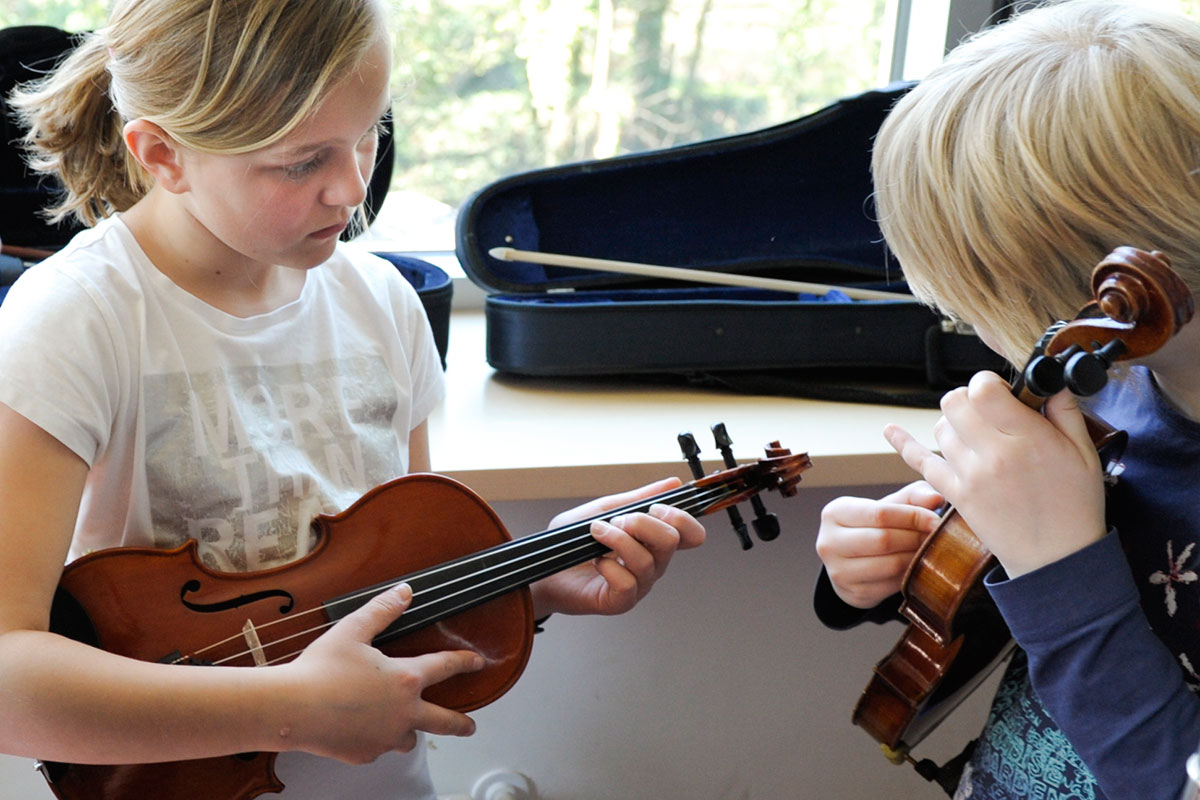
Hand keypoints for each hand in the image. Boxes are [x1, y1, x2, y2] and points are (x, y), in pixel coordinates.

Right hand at [281, 584, 482, 762]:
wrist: (293, 709)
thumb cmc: (321, 669)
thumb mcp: (353, 630)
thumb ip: (382, 610)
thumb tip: (405, 591)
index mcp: (405, 678)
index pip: (445, 667)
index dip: (465, 662)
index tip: (478, 662)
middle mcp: (403, 711)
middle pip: (444, 720)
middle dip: (461, 724)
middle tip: (471, 726)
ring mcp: (385, 737)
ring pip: (409, 738)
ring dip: (410, 731)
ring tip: (406, 728)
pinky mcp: (364, 753)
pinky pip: (378, 748)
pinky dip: (376, 740)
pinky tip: (363, 731)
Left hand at [531, 477, 705, 616]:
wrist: (542, 566)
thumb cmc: (571, 541)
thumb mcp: (604, 510)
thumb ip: (638, 498)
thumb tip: (673, 483)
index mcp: (653, 542)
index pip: (691, 534)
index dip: (682, 518)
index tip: (657, 507)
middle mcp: (652, 564)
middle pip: (672, 541)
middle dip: (643, 522)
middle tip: (619, 519)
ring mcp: (638, 585)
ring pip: (648, 561)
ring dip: (618, 539)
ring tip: (597, 533)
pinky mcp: (620, 602)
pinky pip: (628, 584)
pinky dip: (610, 567)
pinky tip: (596, 561)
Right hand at [815, 481, 943, 608]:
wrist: (851, 560)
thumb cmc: (872, 527)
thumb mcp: (888, 506)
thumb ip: (912, 497)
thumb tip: (935, 499)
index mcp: (834, 513)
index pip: (880, 514)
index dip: (912, 516)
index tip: (935, 519)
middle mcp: (829, 542)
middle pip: (884, 540)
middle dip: (916, 538)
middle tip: (936, 536)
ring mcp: (838, 571)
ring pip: (890, 565)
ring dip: (916, 558)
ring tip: (928, 550)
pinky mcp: (853, 593)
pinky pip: (892, 585)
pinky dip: (909, 576)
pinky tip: (915, 566)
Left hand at [884, 371, 1107, 577]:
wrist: (1057, 559)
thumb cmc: (1075, 506)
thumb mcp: (1084, 454)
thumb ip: (1064, 411)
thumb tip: (1051, 379)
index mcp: (1026, 439)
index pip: (983, 390)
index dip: (987, 383)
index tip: (999, 392)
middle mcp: (992, 454)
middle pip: (954, 403)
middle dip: (968, 399)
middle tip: (986, 412)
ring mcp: (969, 475)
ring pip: (941, 428)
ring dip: (954, 424)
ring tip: (976, 435)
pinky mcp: (955, 494)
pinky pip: (921, 462)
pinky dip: (904, 443)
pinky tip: (890, 430)